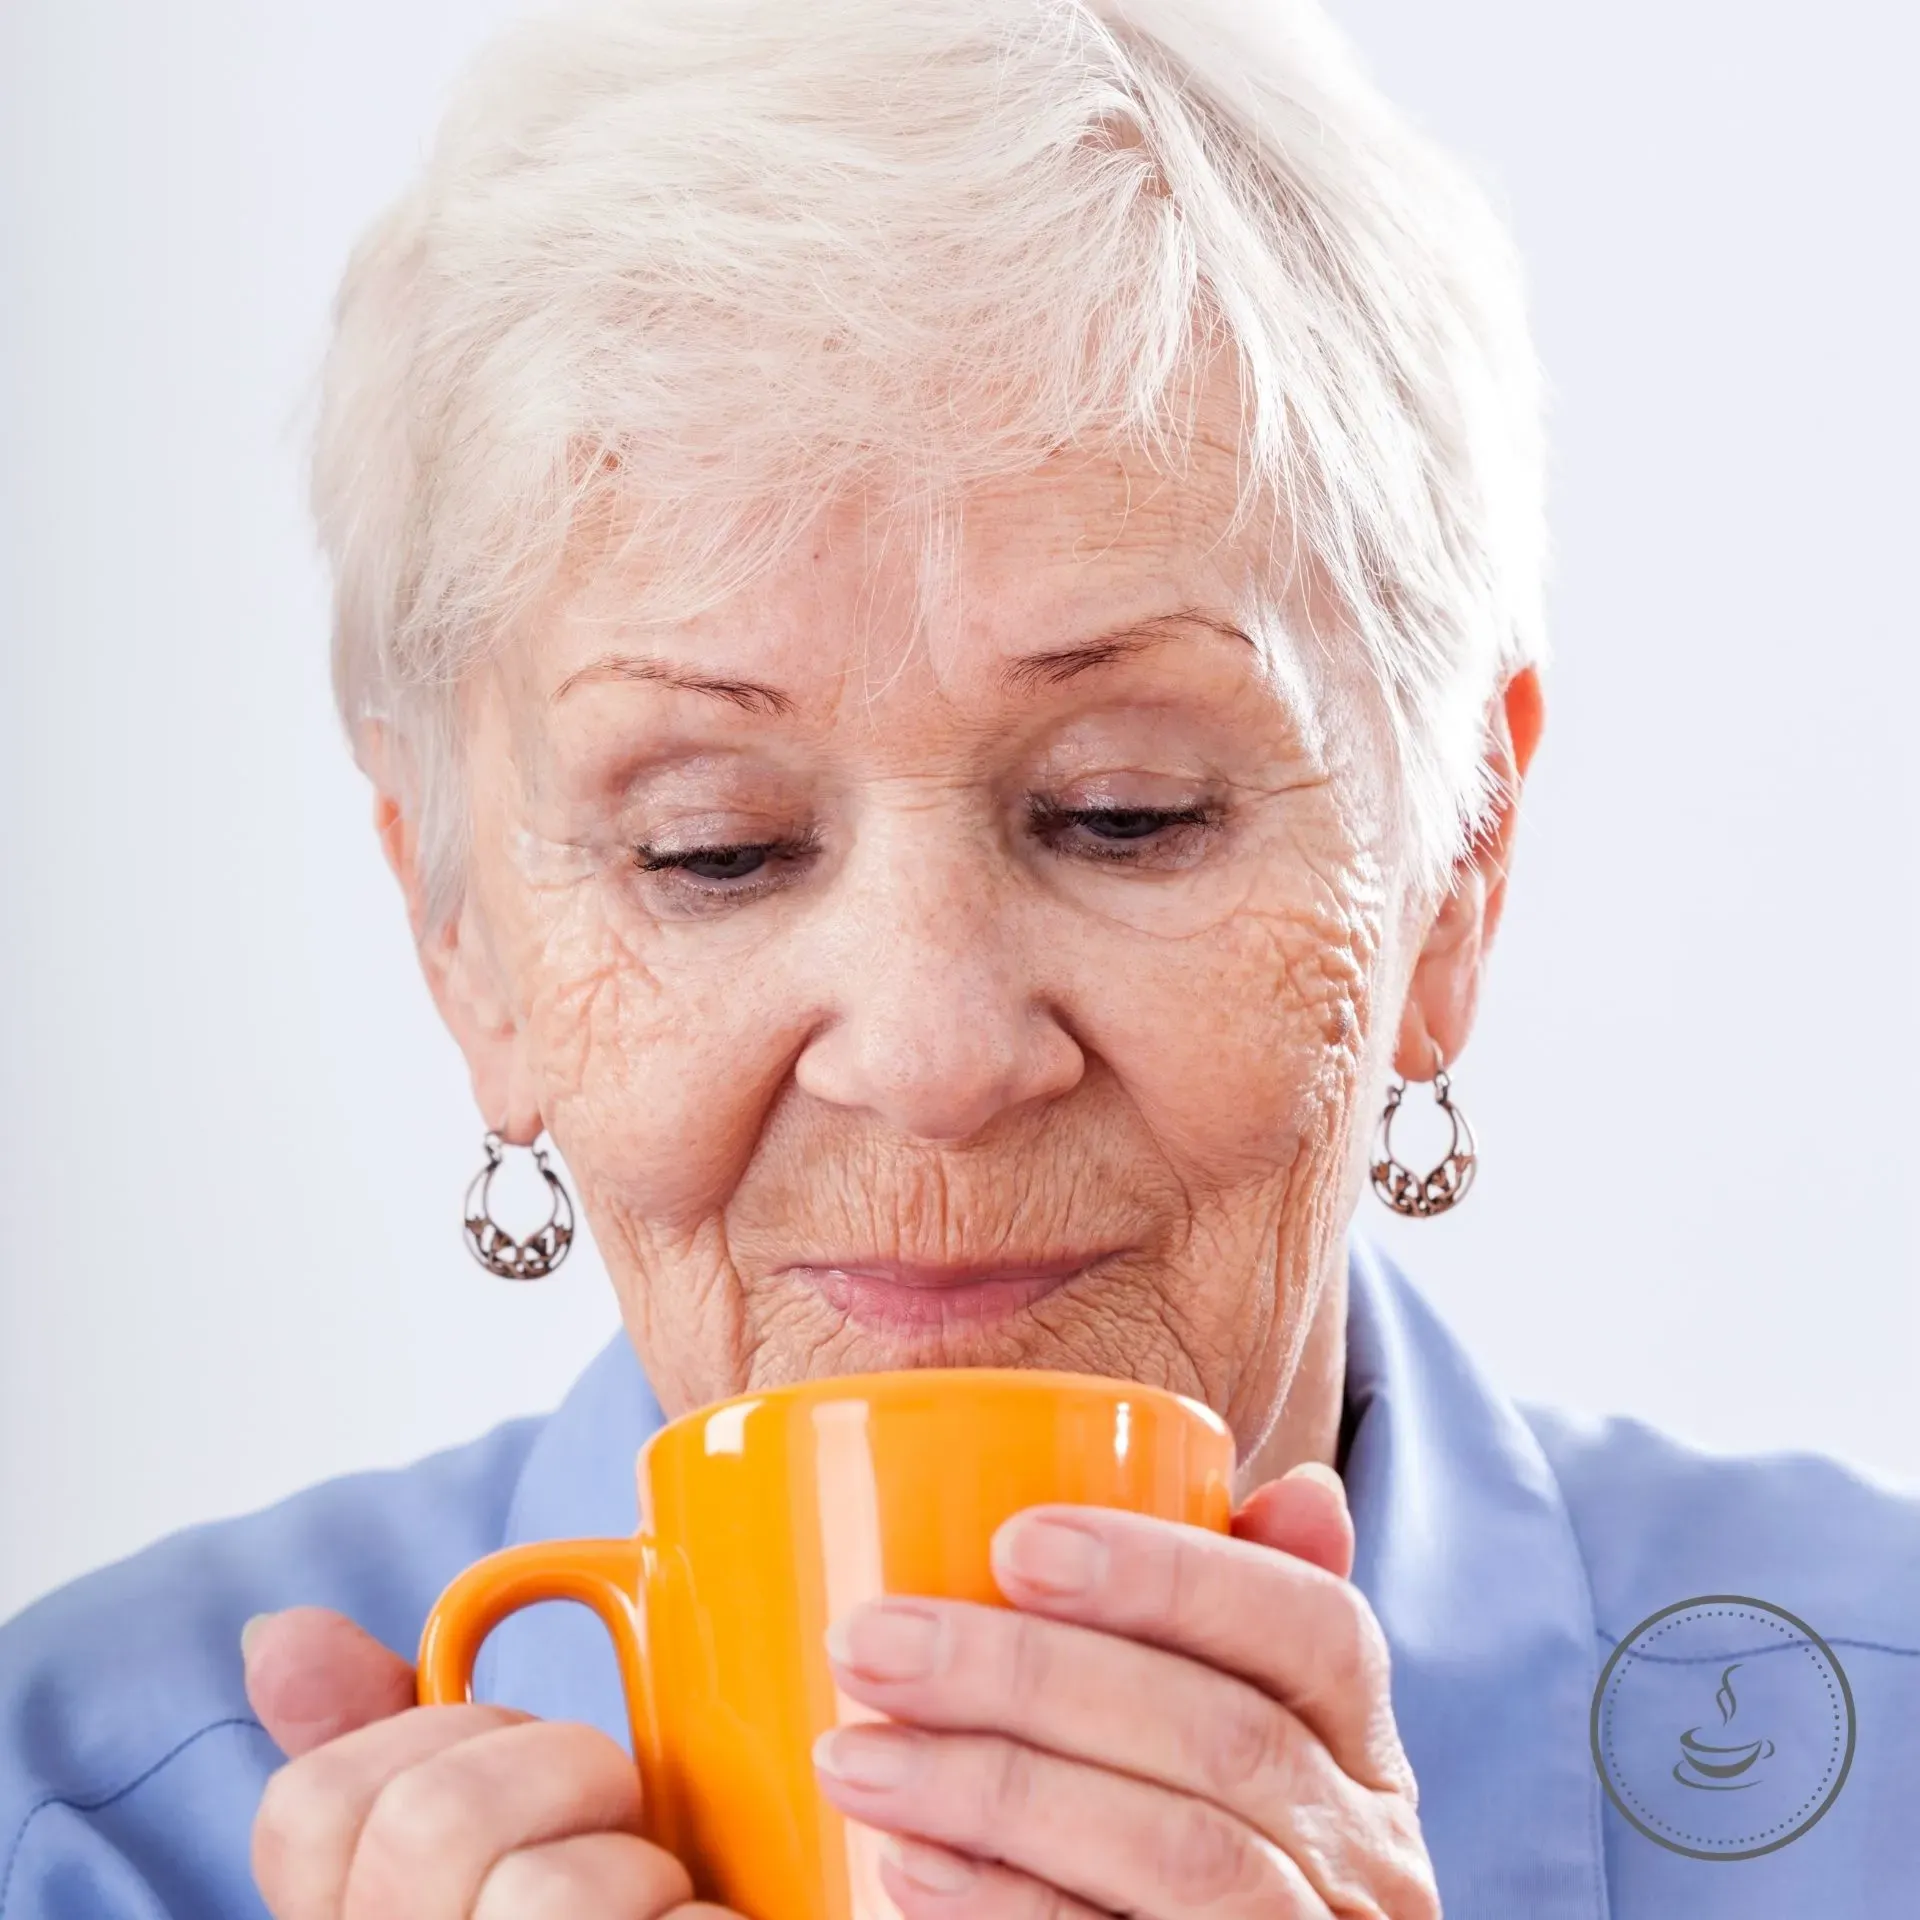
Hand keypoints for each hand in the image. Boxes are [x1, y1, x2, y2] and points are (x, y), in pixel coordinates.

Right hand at [244, 1607, 737, 1919]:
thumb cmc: (602, 1905)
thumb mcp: (491, 1819)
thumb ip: (386, 1734)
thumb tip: (279, 1633)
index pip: (307, 1807)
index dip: (426, 1740)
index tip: (508, 1760)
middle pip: (424, 1826)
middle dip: (553, 1774)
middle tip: (615, 1817)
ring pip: (544, 1900)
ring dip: (638, 1873)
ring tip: (666, 1906)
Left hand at [814, 1463, 1438, 1917]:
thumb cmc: (1188, 1842)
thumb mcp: (1243, 1743)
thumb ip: (1234, 1620)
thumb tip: (1294, 1486)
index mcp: (1360, 1746)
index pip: (1315, 1626)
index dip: (1171, 1573)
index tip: (1011, 1542)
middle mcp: (1364, 1855)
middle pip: (1219, 1737)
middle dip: (1030, 1676)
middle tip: (870, 1643)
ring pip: (1176, 1849)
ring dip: (994, 1791)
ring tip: (851, 1756)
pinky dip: (1010, 1910)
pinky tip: (906, 1869)